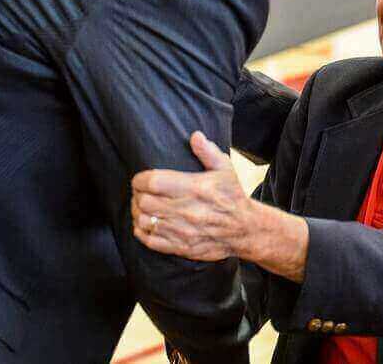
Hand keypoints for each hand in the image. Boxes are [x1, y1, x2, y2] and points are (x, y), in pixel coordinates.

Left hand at [132, 131, 251, 261]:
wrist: (244, 230)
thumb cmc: (233, 196)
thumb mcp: (226, 169)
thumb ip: (208, 152)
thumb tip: (195, 136)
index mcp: (195, 188)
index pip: (153, 182)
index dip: (140, 179)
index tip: (141, 178)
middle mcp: (187, 211)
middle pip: (144, 202)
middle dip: (137, 195)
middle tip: (140, 191)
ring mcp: (182, 231)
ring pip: (144, 221)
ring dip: (137, 212)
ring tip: (142, 206)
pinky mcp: (181, 246)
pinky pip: (150, 241)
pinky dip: (141, 231)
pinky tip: (145, 223)